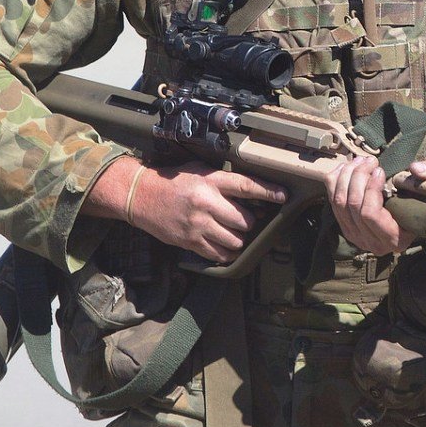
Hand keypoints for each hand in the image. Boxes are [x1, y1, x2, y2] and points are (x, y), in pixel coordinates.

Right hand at [90, 158, 287, 262]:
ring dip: (238, 239)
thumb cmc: (174, 181)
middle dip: (249, 222)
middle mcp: (207, 203)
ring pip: (235, 241)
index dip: (268, 192)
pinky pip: (218, 254)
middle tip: (245, 219)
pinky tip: (223, 245)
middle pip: (245, 220)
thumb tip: (252, 194)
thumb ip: (223, 181)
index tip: (284, 196)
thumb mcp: (200, 171)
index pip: (247, 186)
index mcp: (211, 181)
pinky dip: (225, 252)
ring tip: (233, 232)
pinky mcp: (190, 242)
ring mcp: (198, 225)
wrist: (141, 196)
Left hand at [327, 155, 425, 255]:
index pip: (370, 215)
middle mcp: (370, 242)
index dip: (371, 189)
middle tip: (370, 160)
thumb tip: (415, 168)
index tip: (380, 170)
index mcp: (393, 239)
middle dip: (358, 177)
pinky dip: (336, 180)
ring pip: (339, 202)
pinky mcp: (344, 225)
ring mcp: (354, 235)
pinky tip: (347, 167)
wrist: (412, 214)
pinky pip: (332, 200)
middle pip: (352, 206)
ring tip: (360, 160)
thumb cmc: (423, 202)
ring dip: (347, 176)